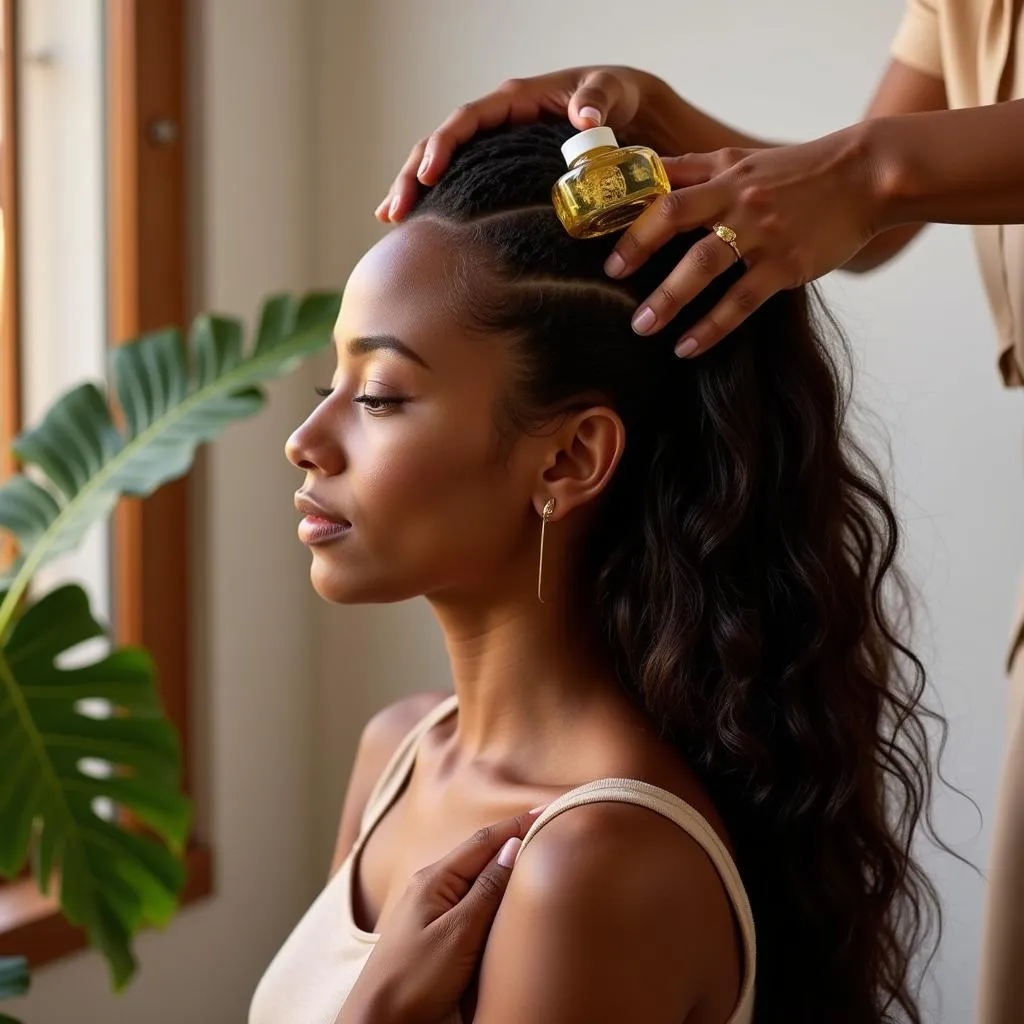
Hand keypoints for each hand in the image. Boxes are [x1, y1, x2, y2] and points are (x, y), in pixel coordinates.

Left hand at [337, 805, 545, 1023]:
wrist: (377, 1021)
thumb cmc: (413, 980)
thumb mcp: (457, 934)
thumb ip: (486, 889)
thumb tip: (512, 846)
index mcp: (435, 879)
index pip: (484, 841)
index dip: (517, 824)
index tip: (549, 807)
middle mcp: (431, 885)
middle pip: (479, 852)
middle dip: (512, 837)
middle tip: (547, 824)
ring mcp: (429, 906)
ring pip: (474, 874)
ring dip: (502, 861)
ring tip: (532, 851)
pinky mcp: (433, 928)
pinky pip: (468, 895)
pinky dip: (491, 886)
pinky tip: (502, 891)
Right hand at [376, 66, 668, 222]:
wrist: (622, 113)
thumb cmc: (613, 97)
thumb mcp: (610, 92)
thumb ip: (598, 99)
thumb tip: (584, 114)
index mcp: (513, 101)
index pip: (467, 121)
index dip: (444, 145)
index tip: (428, 174)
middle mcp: (495, 123)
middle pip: (440, 145)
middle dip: (412, 176)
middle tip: (395, 212)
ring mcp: (492, 148)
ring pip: (440, 166)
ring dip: (413, 191)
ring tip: (390, 221)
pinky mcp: (496, 170)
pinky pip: (457, 183)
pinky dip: (433, 203)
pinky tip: (412, 226)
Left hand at [606, 122, 885, 356]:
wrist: (867, 176)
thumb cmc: (797, 170)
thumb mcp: (741, 158)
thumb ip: (692, 168)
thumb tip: (643, 170)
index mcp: (723, 176)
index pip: (666, 189)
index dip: (633, 214)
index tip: (606, 240)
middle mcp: (738, 201)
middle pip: (676, 219)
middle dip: (638, 250)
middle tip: (610, 281)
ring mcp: (763, 233)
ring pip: (706, 265)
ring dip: (669, 298)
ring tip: (642, 327)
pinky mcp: (786, 265)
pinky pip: (741, 301)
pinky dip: (711, 327)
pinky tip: (687, 347)